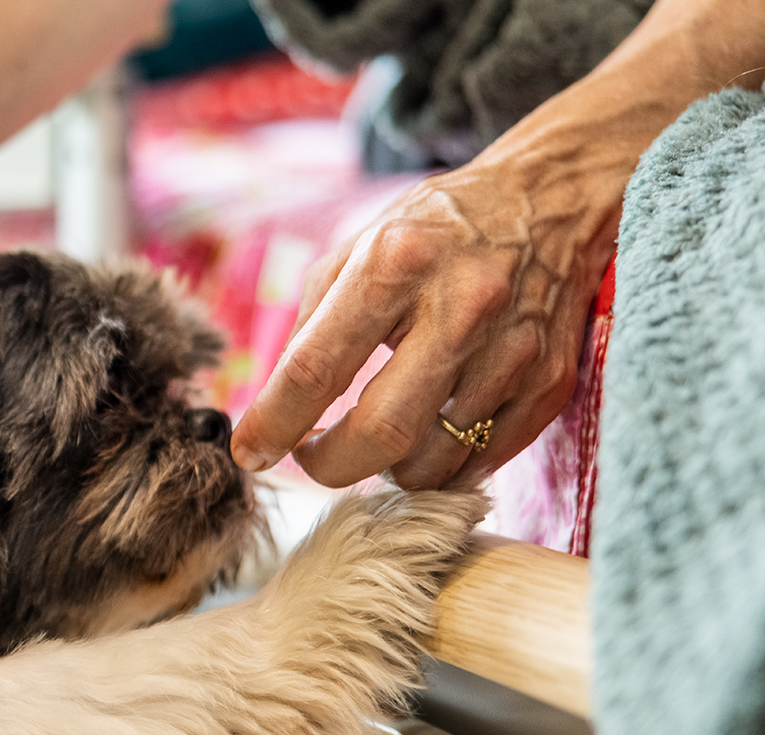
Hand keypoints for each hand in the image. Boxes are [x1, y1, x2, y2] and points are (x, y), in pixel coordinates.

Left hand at [229, 156, 611, 489]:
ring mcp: (512, 350)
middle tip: (314, 456)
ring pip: (433, 461)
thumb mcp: (359, 250)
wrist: (552, 200)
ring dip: (390, 466)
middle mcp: (461, 307)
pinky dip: (443, 464)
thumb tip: (272, 411)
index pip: (316, 367)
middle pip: (381, 432)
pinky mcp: (549, 383)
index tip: (250, 454)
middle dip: (331, 465)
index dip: (274, 424)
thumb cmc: (436, 230)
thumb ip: (311, 327)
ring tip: (379, 434)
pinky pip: (481, 461)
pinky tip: (430, 431)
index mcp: (396, 263)